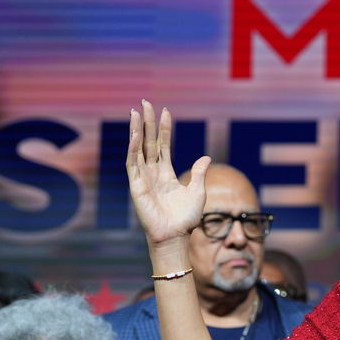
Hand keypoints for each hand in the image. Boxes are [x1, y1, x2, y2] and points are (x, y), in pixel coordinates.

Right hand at [127, 100, 210, 246]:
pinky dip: (133, 148)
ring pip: (138, 148)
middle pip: (148, 142)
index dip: (163, 129)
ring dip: (136, 130)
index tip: (166, 111)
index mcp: (166, 174)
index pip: (163, 145)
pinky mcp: (136, 186)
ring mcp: (143, 178)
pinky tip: (135, 134)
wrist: (176, 236)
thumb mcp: (198, 192)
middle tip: (144, 102)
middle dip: (147, 122)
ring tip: (136, 112)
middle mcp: (153, 173)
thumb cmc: (186, 219)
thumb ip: (199, 173)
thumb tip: (206, 156)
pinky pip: (132, 163)